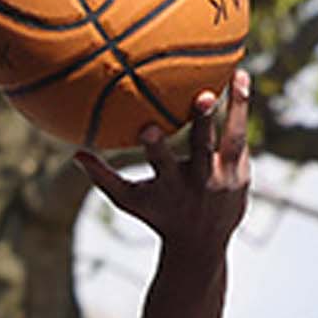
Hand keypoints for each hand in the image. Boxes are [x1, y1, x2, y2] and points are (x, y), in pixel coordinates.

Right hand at [74, 69, 250, 258]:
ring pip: (233, 138)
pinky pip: (240, 138)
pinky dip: (241, 111)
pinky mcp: (242, 173)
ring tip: (239, 74)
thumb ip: (103, 178)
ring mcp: (224, 177)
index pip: (161, 164)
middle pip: (202, 147)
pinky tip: (240, 81)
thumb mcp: (130, 200)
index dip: (155, 147)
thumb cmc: (158, 215)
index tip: (147, 128)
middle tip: (205, 96)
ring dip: (237, 106)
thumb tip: (75, 154)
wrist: (202, 243)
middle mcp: (200, 180)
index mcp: (171, 185)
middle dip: (202, 123)